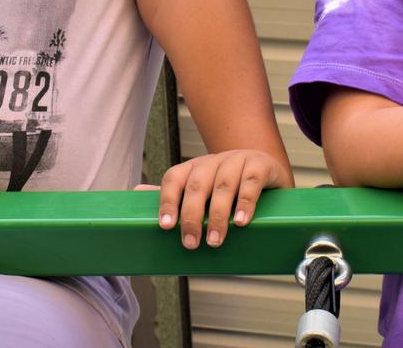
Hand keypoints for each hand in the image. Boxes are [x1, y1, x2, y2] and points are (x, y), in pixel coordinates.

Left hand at [145, 149, 290, 249]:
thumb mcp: (202, 188)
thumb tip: (136, 191)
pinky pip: (250, 182)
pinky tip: (240, 221)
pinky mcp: (260, 165)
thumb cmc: (229, 183)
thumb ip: (175, 193)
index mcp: (194, 167)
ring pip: (223, 185)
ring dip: (217, 215)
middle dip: (192, 216)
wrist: (266, 167)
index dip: (168, 201)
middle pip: (197, 185)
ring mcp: (237, 161)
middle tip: (191, 243)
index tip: (166, 227)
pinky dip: (245, 202)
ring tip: (215, 240)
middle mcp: (213, 161)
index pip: (174, 179)